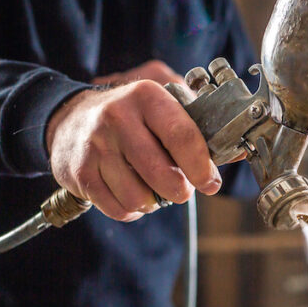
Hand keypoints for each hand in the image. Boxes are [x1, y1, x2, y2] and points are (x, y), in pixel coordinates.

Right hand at [46, 60, 220, 221]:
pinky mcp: (79, 172)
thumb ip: (199, 130)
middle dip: (180, 190)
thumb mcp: (162, 109)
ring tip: (152, 188)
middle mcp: (117, 117)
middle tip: (182, 190)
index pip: (183, 136)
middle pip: (162, 173)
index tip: (210, 183)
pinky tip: (131, 193)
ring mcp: (95, 145)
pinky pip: (118, 208)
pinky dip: (132, 209)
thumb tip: (240, 152)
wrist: (68, 118)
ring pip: (139, 196)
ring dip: (153, 202)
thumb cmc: (130, 117)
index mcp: (147, 97)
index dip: (202, 166)